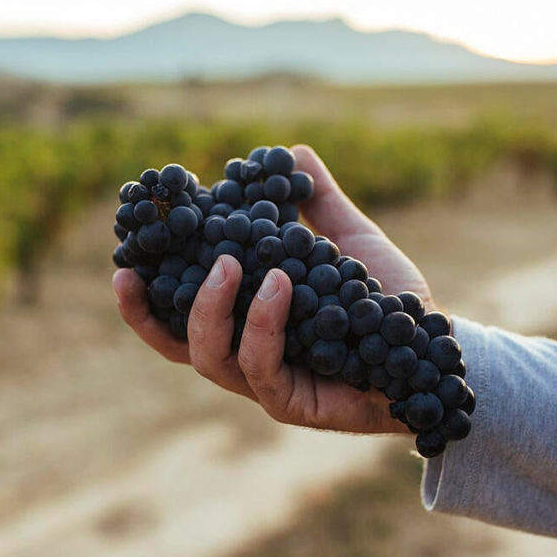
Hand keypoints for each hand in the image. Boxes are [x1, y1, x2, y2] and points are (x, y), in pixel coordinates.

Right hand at [113, 145, 435, 434]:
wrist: (433, 346)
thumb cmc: (387, 301)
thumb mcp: (348, 242)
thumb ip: (319, 204)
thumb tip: (292, 152)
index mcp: (246, 324)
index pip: (177, 318)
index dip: (142, 298)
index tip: (124, 257)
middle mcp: (248, 357)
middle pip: (174, 346)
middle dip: (146, 312)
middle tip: (138, 267)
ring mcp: (268, 385)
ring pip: (209, 359)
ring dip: (209, 308)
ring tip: (231, 262)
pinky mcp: (294, 403)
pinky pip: (261, 368)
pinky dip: (262, 322)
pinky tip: (278, 282)